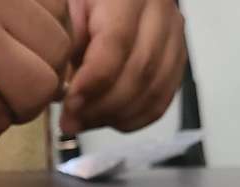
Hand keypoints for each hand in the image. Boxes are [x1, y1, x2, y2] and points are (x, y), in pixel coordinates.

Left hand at [61, 0, 186, 134]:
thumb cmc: (84, 0)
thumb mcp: (66, 7)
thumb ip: (65, 41)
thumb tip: (62, 88)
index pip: (117, 44)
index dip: (93, 82)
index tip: (69, 105)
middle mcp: (159, 11)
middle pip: (140, 72)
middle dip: (102, 106)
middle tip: (72, 121)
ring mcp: (173, 35)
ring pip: (155, 89)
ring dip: (117, 116)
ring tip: (86, 122)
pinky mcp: (177, 56)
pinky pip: (163, 97)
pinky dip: (136, 117)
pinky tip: (110, 120)